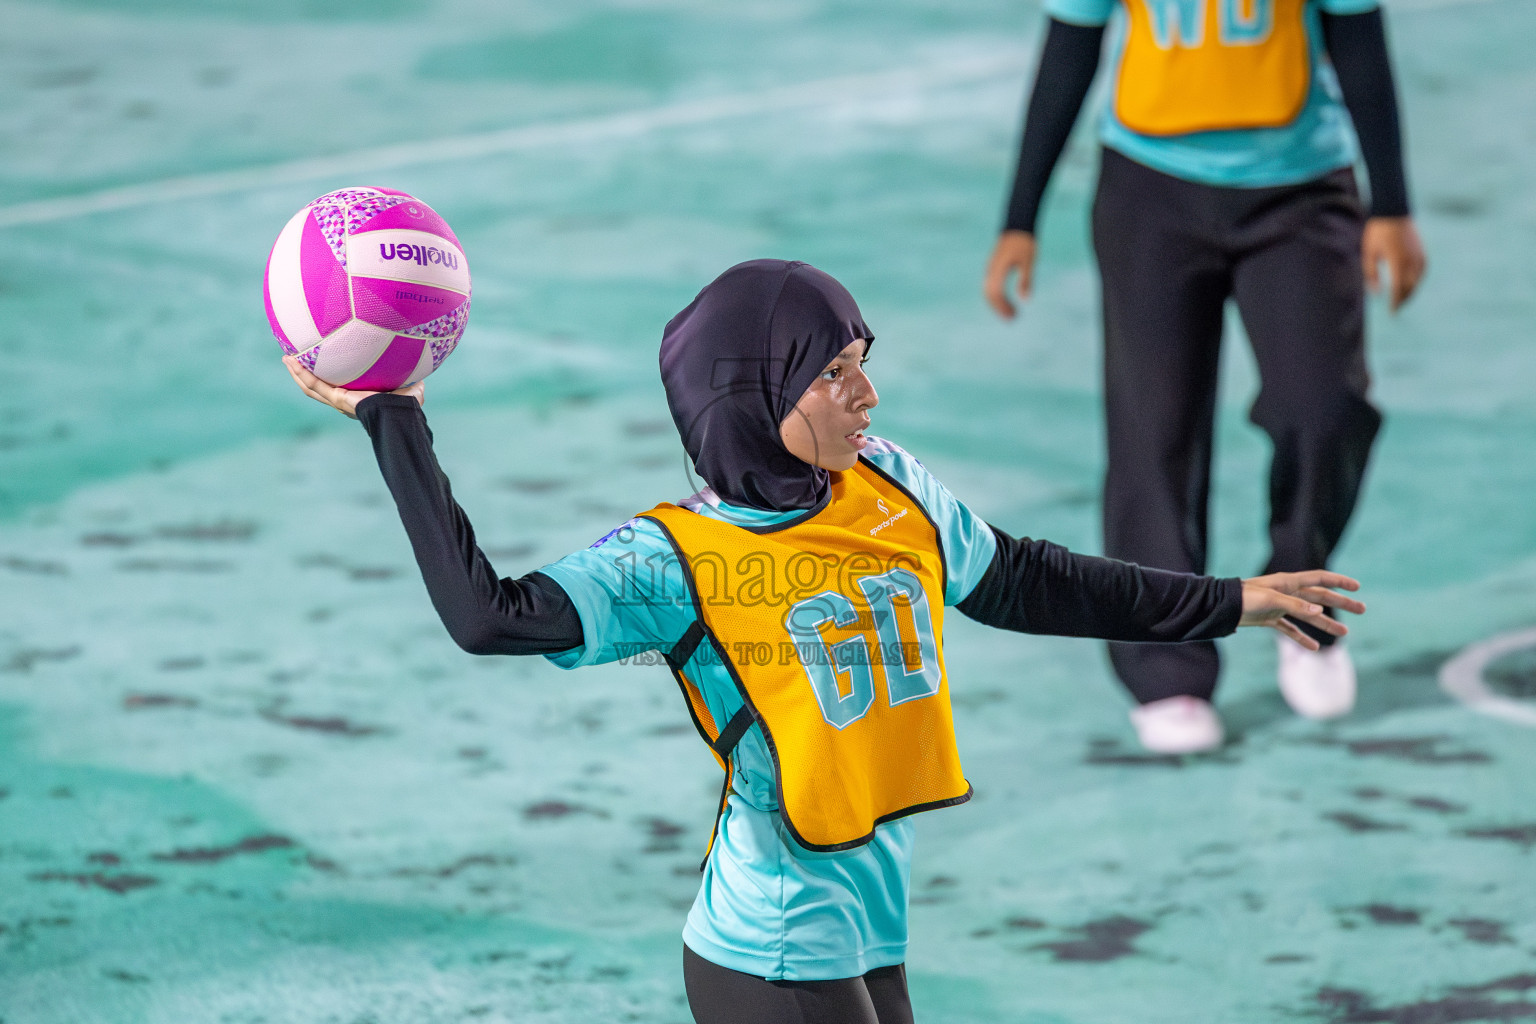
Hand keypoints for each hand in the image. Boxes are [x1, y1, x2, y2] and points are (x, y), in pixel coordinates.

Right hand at [283, 355, 423, 418]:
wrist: (400, 413)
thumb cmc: (407, 402)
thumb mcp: (409, 385)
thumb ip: (409, 374)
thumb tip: (416, 356)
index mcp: (359, 398)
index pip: (339, 386)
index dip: (330, 376)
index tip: (323, 364)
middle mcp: (346, 400)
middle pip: (319, 387)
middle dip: (306, 374)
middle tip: (296, 359)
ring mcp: (338, 401)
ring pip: (310, 387)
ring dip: (297, 373)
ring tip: (286, 358)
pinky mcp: (336, 399)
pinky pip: (313, 384)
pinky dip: (300, 372)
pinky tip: (290, 360)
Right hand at [983, 230, 1037, 319]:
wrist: (1017, 226)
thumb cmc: (1025, 243)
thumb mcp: (1029, 262)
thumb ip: (1026, 280)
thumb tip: (1026, 299)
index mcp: (999, 269)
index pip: (996, 293)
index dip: (1003, 306)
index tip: (1014, 315)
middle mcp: (991, 270)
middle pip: (989, 295)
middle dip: (999, 308)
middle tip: (1013, 318)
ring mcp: (990, 268)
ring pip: (988, 291)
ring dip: (997, 304)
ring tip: (1010, 313)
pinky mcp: (992, 268)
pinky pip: (989, 286)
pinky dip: (996, 297)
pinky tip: (1006, 301)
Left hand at [1240, 571, 1364, 649]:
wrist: (1221, 607)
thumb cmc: (1245, 597)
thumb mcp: (1271, 600)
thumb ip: (1295, 605)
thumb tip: (1319, 610)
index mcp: (1289, 582)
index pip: (1320, 579)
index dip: (1339, 581)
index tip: (1357, 586)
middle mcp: (1287, 592)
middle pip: (1320, 597)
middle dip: (1341, 603)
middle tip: (1362, 609)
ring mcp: (1279, 606)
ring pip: (1308, 615)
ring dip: (1326, 623)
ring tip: (1344, 633)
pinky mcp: (1269, 619)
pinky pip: (1290, 629)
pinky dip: (1301, 638)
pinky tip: (1313, 648)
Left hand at [1362, 216, 1425, 311]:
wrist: (1393, 211)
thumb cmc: (1377, 233)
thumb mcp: (1368, 253)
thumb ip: (1371, 274)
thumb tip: (1376, 293)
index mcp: (1398, 262)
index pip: (1398, 288)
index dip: (1395, 302)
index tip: (1392, 312)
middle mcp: (1412, 261)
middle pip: (1410, 287)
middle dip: (1403, 300)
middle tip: (1396, 309)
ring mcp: (1420, 256)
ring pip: (1418, 281)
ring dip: (1410, 292)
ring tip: (1402, 300)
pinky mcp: (1423, 252)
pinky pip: (1422, 272)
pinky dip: (1416, 282)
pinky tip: (1410, 286)